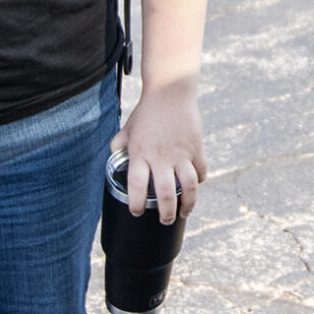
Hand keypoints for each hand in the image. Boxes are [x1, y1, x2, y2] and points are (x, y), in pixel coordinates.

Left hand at [112, 83, 207, 223]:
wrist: (170, 93)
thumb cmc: (146, 111)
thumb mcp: (128, 128)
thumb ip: (119, 144)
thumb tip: (113, 155)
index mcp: (140, 154)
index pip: (137, 186)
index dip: (136, 203)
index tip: (136, 211)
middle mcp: (161, 158)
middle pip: (164, 193)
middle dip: (166, 213)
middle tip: (165, 221)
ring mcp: (181, 154)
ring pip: (187, 187)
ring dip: (187, 204)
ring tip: (184, 213)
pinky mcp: (196, 149)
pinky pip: (200, 171)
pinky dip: (199, 181)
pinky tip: (195, 186)